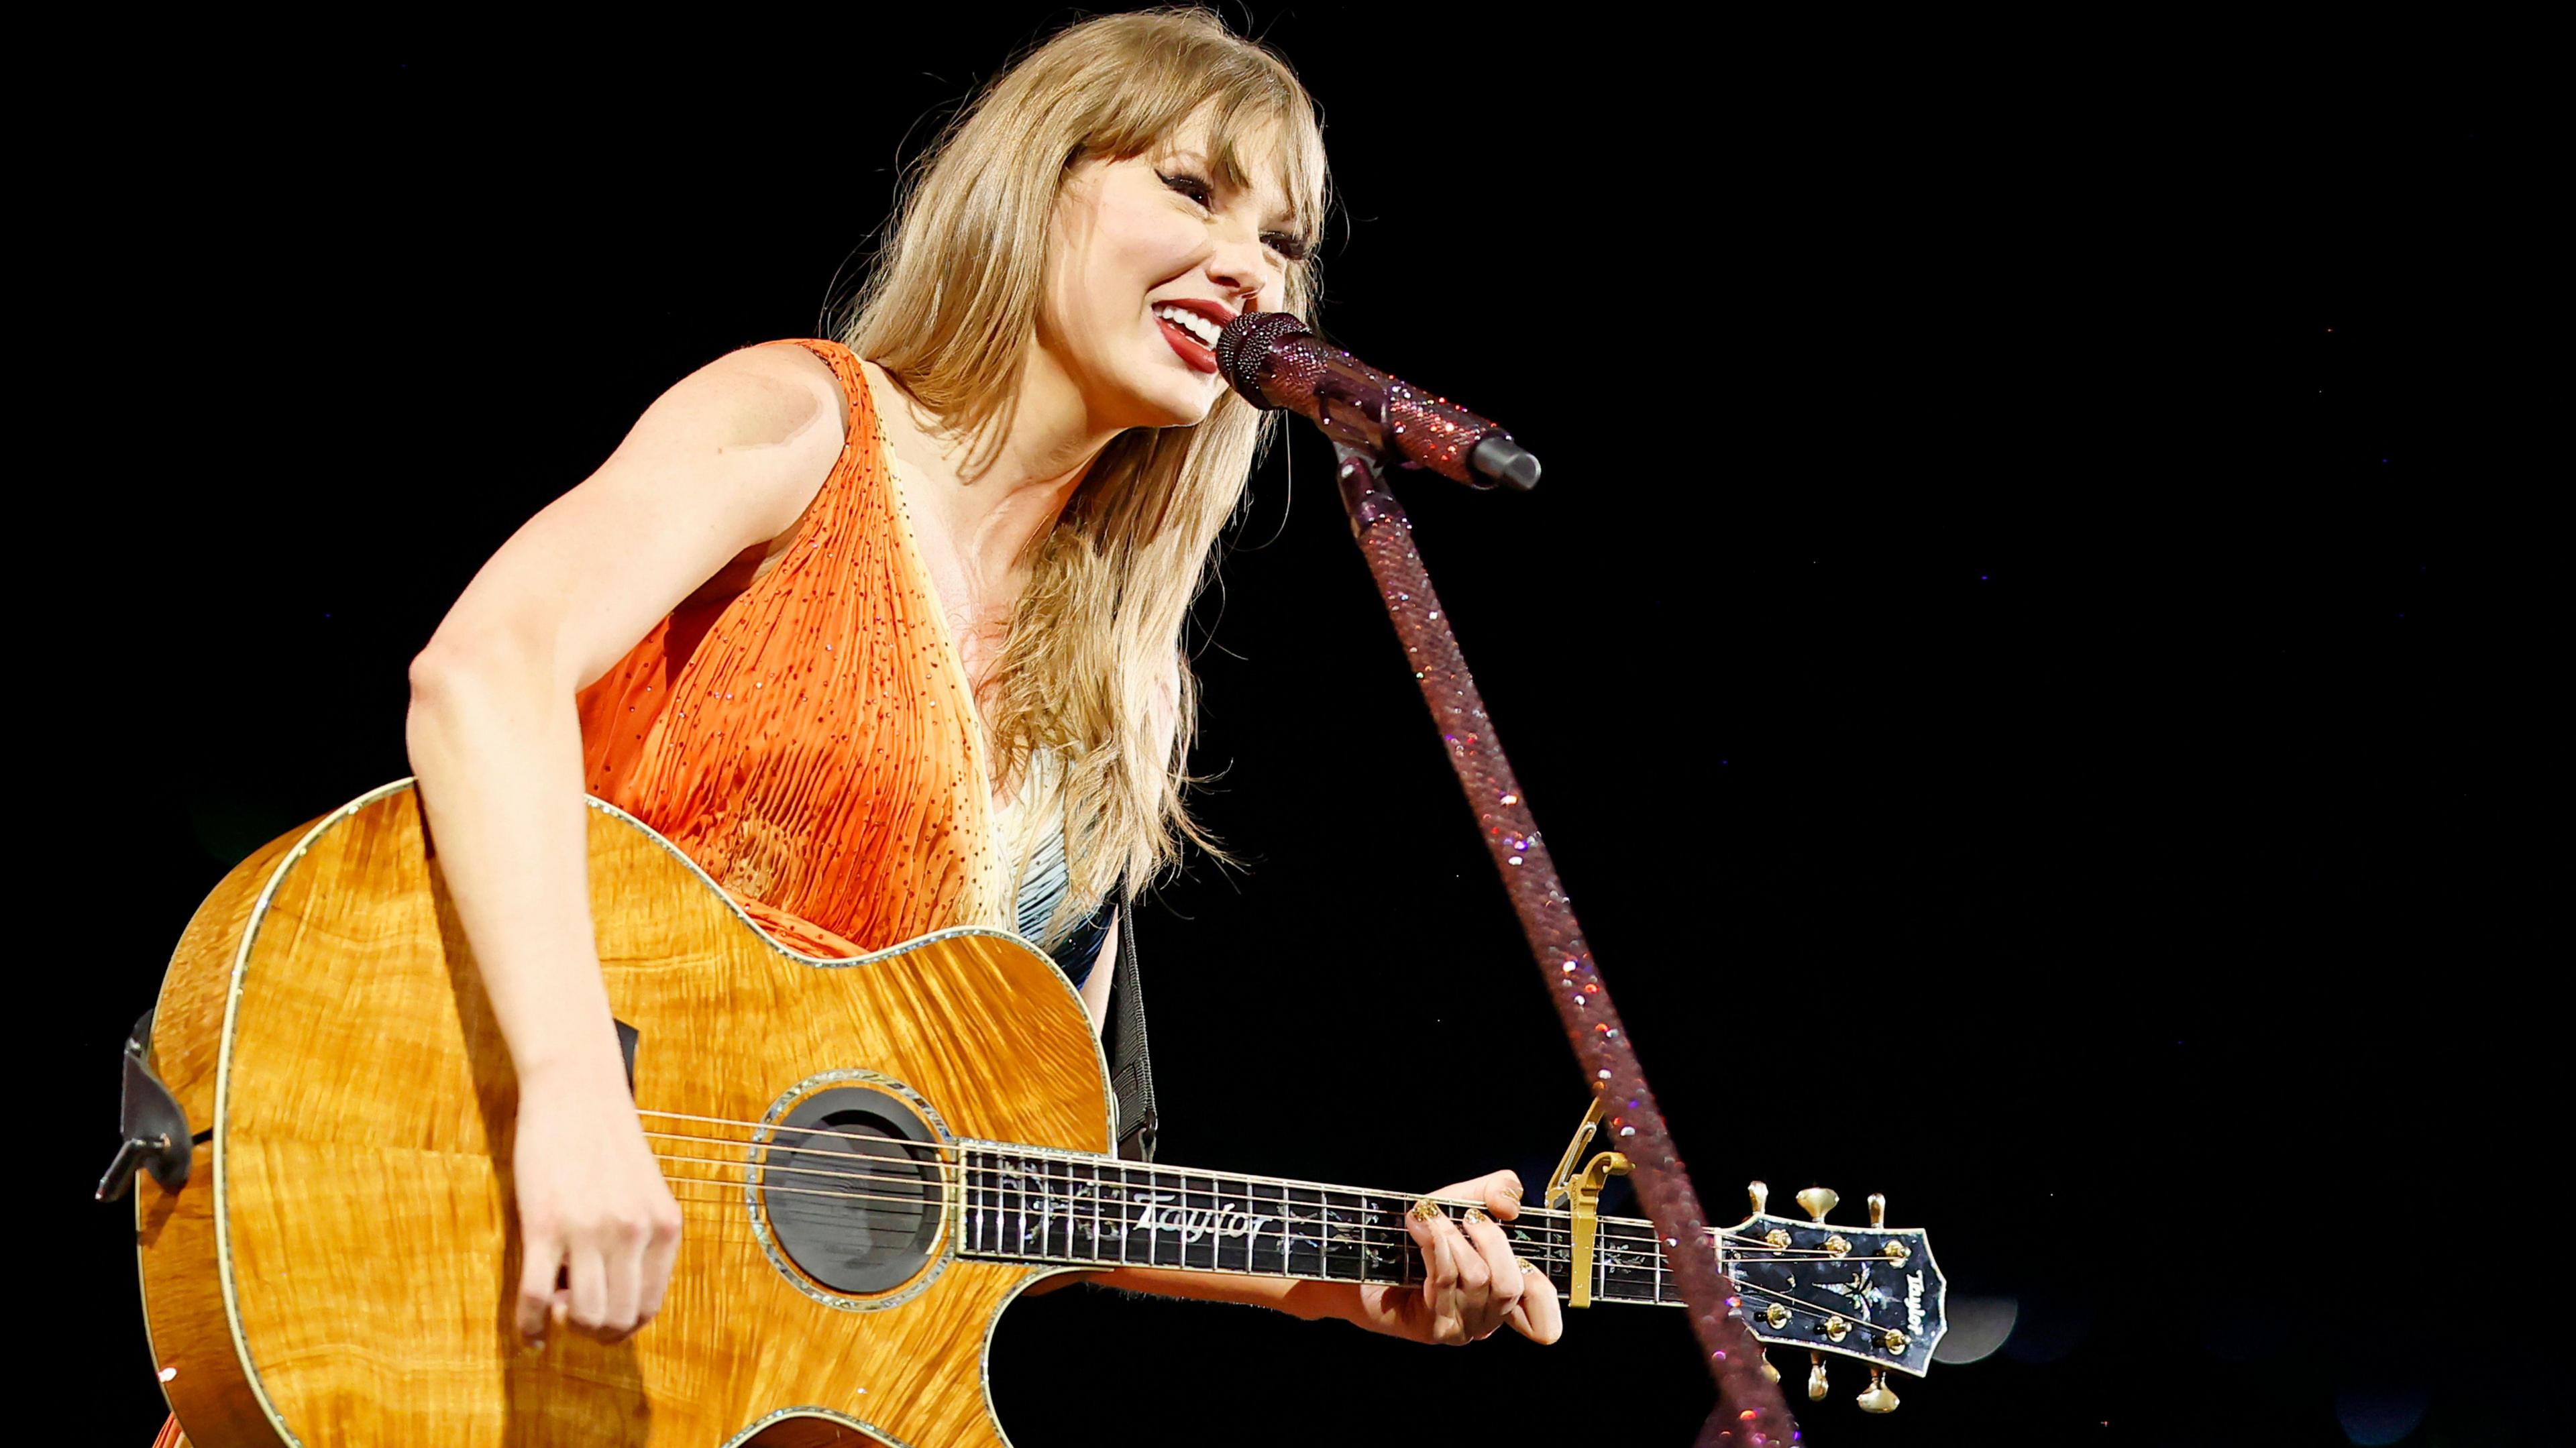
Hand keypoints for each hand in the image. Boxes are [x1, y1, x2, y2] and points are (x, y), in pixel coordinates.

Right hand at [510, 1060, 683, 1346]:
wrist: (575, 1088)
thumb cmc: (607, 1139)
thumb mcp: (645, 1191)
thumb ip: (642, 1238)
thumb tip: (620, 1296)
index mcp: (664, 1226)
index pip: (651, 1306)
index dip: (623, 1324)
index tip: (602, 1317)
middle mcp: (633, 1233)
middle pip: (618, 1320)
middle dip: (595, 1331)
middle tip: (573, 1314)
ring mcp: (589, 1231)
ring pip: (581, 1315)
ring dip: (564, 1325)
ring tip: (553, 1307)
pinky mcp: (543, 1224)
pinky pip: (534, 1296)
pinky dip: (529, 1325)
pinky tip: (528, 1332)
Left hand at [1346, 1169, 1563, 1346]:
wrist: (1363, 1256)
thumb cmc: (1419, 1232)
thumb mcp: (1463, 1200)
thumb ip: (1496, 1191)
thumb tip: (1511, 1208)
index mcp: (1502, 1298)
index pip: (1542, 1322)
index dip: (1542, 1294)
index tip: (1520, 1252)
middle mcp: (1486, 1321)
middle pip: (1511, 1285)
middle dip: (1491, 1240)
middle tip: (1468, 1218)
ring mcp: (1460, 1329)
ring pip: (1476, 1279)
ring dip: (1452, 1237)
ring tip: (1431, 1217)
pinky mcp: (1432, 1328)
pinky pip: (1444, 1280)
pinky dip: (1435, 1244)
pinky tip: (1420, 1224)